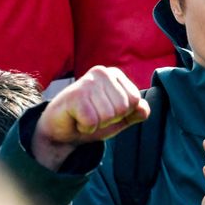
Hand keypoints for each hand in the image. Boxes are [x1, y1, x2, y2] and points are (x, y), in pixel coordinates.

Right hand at [31, 65, 149, 169]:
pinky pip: (92, 121)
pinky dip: (86, 127)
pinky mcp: (74, 95)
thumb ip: (135, 113)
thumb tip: (143, 109)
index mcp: (115, 75)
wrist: (61, 131)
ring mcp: (87, 82)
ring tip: (84, 117)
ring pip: (108, 115)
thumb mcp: (119, 119)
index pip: (135, 100)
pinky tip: (76, 120)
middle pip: (122, 108)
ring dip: (96, 124)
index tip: (106, 112)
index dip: (122, 114)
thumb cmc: (90, 121)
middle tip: (94, 116)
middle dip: (109, 120)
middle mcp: (102, 72)